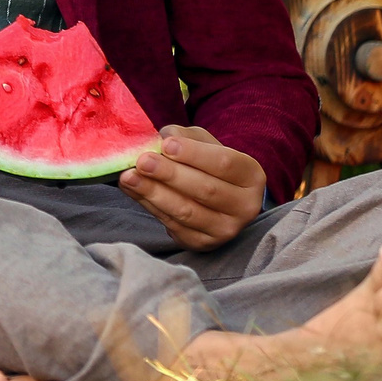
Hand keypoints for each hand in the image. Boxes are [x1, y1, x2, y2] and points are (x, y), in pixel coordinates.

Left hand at [119, 125, 264, 249]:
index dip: (194, 154)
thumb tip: (164, 138)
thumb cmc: (208, 164)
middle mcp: (245, 206)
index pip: (224, 163)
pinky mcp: (202, 243)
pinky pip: (173, 225)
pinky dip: (150, 206)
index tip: (166, 145)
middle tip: (143, 161)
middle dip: (170, 175)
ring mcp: (225, 229)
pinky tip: (133, 190)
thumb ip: (186, 137)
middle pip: (205, 190)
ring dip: (154, 193)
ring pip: (187, 212)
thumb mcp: (204, 143)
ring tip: (129, 177)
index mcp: (251, 175)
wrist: (214, 197)